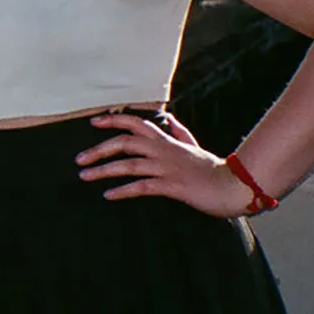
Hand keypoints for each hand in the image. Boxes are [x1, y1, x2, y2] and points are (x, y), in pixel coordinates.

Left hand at [76, 112, 253, 217]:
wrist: (235, 186)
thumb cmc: (213, 169)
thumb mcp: (194, 146)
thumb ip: (179, 132)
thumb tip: (170, 118)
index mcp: (167, 141)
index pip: (136, 123)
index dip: (114, 120)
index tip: (94, 122)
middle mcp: (164, 151)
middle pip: (125, 142)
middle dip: (99, 149)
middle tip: (79, 159)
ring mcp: (167, 168)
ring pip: (128, 164)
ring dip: (103, 170)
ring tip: (85, 176)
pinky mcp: (172, 185)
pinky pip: (142, 186)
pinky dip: (122, 190)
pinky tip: (108, 194)